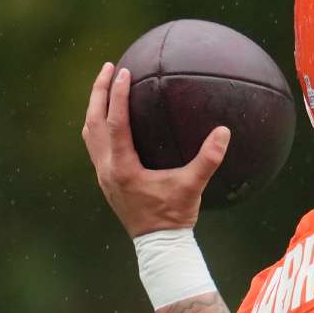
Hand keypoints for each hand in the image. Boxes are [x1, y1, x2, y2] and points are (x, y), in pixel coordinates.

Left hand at [82, 62, 229, 236]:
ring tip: (104, 87)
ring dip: (95, 108)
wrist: (157, 244)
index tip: (122, 71)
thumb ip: (208, 159)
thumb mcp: (192, 186)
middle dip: (98, 93)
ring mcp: (103, 175)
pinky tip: (112, 119)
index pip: (115, 122)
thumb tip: (224, 132)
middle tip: (108, 67)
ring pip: (89, 134)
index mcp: (123, 167)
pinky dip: (99, 126)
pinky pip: (95, 145)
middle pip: (92, 122)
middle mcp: (107, 168)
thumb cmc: (174, 216)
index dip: (116, 95)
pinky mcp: (106, 180)